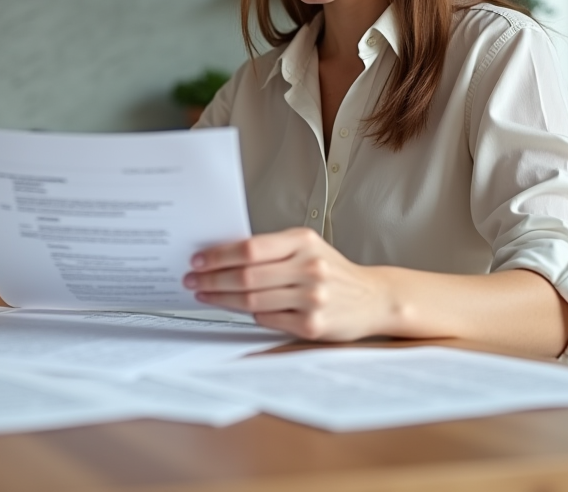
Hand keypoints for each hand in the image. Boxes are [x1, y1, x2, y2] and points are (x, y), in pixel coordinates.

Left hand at [183, 227, 391, 341]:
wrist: (374, 298)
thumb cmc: (333, 272)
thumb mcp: (308, 248)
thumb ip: (273, 250)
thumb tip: (222, 256)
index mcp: (303, 242)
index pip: (250, 248)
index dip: (218, 255)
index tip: (198, 260)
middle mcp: (309, 268)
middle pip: (246, 276)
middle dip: (212, 279)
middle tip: (193, 281)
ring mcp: (312, 298)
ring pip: (252, 300)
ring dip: (222, 299)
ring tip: (205, 296)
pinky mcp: (313, 325)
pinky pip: (267, 320)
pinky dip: (249, 315)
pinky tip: (237, 309)